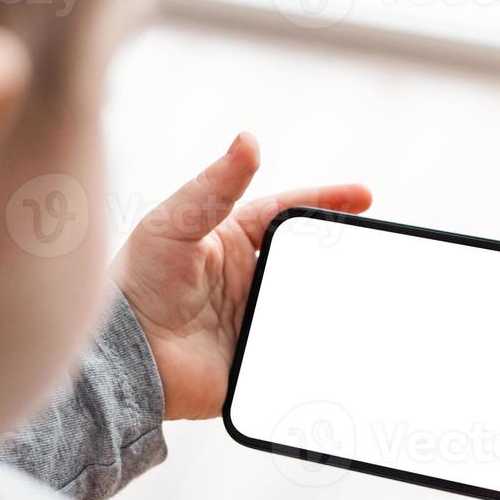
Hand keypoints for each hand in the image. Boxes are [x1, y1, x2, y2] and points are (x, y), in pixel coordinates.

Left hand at [111, 134, 371, 421]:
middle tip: (376, 248)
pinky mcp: (256, 361)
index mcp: (232, 239)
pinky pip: (298, 352)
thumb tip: (249, 138)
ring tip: (369, 297)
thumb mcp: (176, 223)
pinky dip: (321, 348)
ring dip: (336, 301)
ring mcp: (253, 318)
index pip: (289, 212)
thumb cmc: (138, 282)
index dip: (327, 202)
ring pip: (309, 304)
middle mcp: (246, 277)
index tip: (366, 197)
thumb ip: (215, 186)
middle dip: (341, 253)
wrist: (124, 357)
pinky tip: (346, 342)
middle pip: (307, 259)